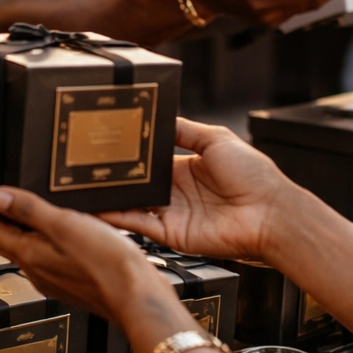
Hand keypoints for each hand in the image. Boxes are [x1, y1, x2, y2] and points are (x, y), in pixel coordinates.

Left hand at [0, 188, 173, 324]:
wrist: (137, 298)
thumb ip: (29, 209)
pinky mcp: (72, 283)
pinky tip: (63, 236)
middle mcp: (37, 271)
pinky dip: (49, 243)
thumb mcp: (65, 225)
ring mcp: (54, 279)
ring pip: (31, 251)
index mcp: (30, 255)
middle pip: (10, 241)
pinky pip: (51, 259)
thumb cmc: (107, 264)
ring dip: (26, 232)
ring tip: (28, 212)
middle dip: (2, 221)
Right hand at [102, 118, 308, 261]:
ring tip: (81, 189)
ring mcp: (172, 214)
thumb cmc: (254, 175)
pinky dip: (118, 219)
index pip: (148, 160)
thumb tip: (160, 116)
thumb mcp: (217, 139)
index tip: (106, 144)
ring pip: (132, 205)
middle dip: (113, 177)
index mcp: (186, 167)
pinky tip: (98, 209)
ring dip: (109, 199)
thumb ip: (185, 130)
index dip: (128, 154)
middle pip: (136, 184)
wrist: (271, 213)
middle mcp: (176, 192)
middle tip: (83, 167)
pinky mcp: (172, 235)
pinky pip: (139, 226)